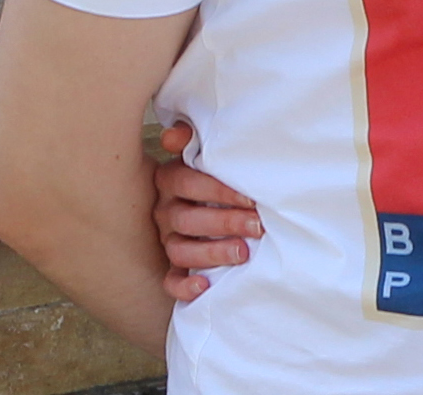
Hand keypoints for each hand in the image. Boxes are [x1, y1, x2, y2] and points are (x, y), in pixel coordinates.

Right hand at [153, 120, 261, 300]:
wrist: (211, 197)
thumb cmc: (215, 170)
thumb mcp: (206, 151)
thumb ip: (193, 138)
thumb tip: (173, 136)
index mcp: (170, 179)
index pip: (188, 183)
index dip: (219, 192)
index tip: (251, 198)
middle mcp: (165, 210)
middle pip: (186, 220)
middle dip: (224, 224)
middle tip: (257, 227)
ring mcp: (167, 239)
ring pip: (179, 251)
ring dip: (211, 254)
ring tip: (242, 253)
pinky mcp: (172, 266)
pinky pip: (170, 281)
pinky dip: (184, 286)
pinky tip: (204, 286)